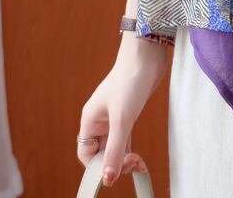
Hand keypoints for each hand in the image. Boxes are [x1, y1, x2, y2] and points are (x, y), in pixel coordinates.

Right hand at [77, 38, 168, 185]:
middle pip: (100, 152)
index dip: (97, 167)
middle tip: (134, 165)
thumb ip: (115, 150)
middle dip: (113, 163)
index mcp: (90, 119)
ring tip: (139, 164)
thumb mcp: (122, 119)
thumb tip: (108, 178)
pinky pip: (124, 137)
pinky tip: (138, 156)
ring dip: (123, 157)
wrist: (146, 54)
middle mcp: (99, 119)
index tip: (114, 173)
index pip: (85, 154)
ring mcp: (114, 115)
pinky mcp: (128, 112)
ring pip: (113, 145)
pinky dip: (130, 148)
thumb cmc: (130, 80)